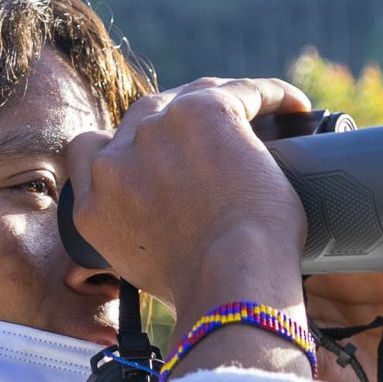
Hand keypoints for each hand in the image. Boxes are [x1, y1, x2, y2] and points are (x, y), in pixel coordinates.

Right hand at [67, 77, 311, 311]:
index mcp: (91, 205)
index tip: (152, 154)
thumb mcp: (142, 271)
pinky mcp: (205, 113)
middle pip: (144, 116)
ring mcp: (157, 131)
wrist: (231, 282)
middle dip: (175, 122)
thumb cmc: (203, 290)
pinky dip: (271, 96)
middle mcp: (115, 161)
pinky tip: (293, 106)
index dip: (121, 145)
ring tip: (257, 117)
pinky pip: (242, 91)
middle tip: (212, 141)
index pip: (89, 149)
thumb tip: (169, 223)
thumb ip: (137, 233)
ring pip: (191, 97)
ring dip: (220, 103)